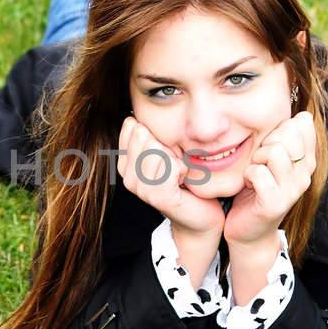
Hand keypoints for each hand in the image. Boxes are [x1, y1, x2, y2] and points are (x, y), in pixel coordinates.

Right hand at [117, 116, 223, 239]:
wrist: (201, 216)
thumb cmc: (186, 181)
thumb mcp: (166, 153)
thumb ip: (150, 136)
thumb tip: (134, 112)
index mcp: (126, 165)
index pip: (131, 128)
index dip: (155, 132)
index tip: (166, 150)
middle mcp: (129, 178)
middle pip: (144, 136)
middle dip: (166, 144)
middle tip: (175, 163)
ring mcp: (142, 189)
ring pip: (157, 150)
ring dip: (176, 157)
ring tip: (180, 171)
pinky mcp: (159, 197)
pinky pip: (170, 167)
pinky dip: (182, 168)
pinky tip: (184, 178)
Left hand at [224, 111, 316, 247]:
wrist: (249, 231)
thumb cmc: (256, 189)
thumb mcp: (272, 159)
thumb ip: (284, 138)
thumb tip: (304, 115)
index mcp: (307, 160)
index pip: (302, 125)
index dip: (279, 128)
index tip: (269, 144)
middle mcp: (305, 174)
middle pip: (288, 135)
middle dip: (266, 142)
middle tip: (258, 160)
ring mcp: (292, 190)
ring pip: (274, 152)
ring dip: (256, 159)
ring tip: (254, 171)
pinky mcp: (275, 203)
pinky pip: (258, 173)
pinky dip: (248, 175)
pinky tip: (249, 184)